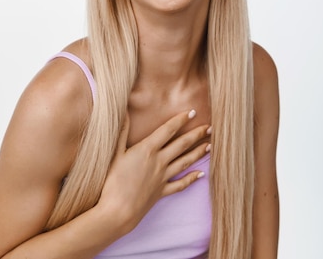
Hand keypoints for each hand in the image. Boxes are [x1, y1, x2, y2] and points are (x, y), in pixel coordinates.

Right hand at [98, 109, 210, 232]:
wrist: (118, 209)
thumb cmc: (112, 180)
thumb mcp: (115, 153)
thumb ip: (121, 131)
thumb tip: (124, 112)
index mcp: (147, 149)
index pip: (168, 130)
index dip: (181, 120)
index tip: (193, 112)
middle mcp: (159, 161)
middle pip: (181, 145)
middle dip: (196, 134)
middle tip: (209, 127)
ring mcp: (163, 177)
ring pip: (185, 162)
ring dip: (198, 153)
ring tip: (210, 145)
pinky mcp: (162, 191)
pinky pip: (181, 184)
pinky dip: (192, 179)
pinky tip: (201, 174)